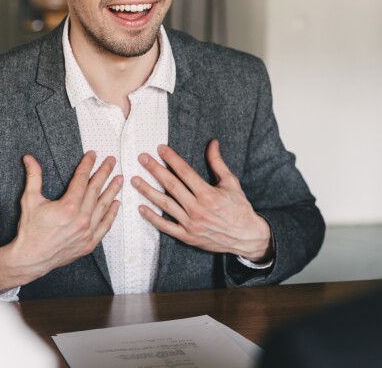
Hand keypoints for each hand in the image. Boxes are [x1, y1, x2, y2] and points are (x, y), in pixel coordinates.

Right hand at [0, 151, 121, 291]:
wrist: (30, 258)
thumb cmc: (29, 230)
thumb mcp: (30, 199)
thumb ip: (33, 176)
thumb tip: (29, 158)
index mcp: (68, 207)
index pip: (82, 179)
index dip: (87, 165)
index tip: (92, 155)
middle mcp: (81, 219)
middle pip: (96, 190)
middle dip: (104, 172)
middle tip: (111, 161)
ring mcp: (87, 232)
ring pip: (104, 206)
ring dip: (113, 191)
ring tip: (119, 178)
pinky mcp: (89, 243)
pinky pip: (105, 226)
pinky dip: (112, 214)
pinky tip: (116, 204)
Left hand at [133, 140, 272, 261]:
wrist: (247, 237)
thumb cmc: (239, 208)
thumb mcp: (231, 183)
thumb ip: (218, 163)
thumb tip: (212, 143)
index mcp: (208, 194)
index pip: (185, 172)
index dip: (171, 158)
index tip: (160, 148)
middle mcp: (197, 208)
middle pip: (171, 185)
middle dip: (155, 170)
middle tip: (142, 158)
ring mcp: (191, 223)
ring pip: (165, 205)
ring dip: (148, 191)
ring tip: (134, 180)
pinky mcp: (188, 236)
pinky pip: (166, 226)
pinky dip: (152, 218)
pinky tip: (141, 208)